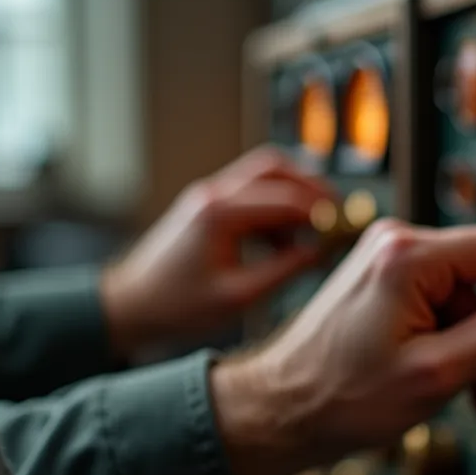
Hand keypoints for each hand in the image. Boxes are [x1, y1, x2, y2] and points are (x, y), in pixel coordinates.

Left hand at [101, 146, 333, 354]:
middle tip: (336, 214)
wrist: (131, 305)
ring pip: (264, 176)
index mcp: (220, 213)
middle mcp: (214, 194)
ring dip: (293, 196)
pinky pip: (251, 194)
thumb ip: (284, 270)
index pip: (285, 197)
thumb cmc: (175, 306)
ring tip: (311, 232)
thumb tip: (319, 252)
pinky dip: (274, 209)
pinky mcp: (209, 207)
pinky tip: (282, 243)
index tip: (344, 227)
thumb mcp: (238, 296)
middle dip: (312, 187)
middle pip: (276, 168)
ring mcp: (209, 196)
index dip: (321, 211)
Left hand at [212, 219, 475, 474]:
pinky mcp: (377, 280)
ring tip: (468, 396)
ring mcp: (382, 260)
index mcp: (408, 256)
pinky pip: (434, 301)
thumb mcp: (436, 375)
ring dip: (472, 343)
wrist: (278, 412)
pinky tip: (441, 378)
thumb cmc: (339, 398)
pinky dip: (445, 339)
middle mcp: (393, 243)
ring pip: (460, 294)